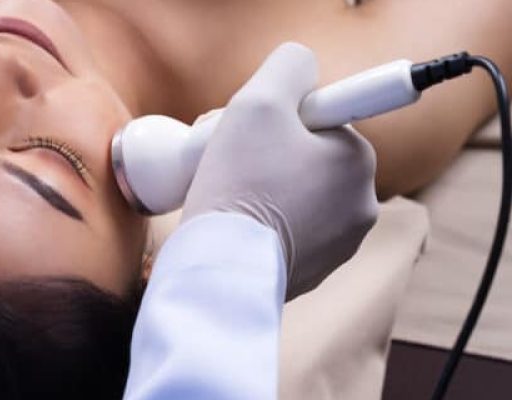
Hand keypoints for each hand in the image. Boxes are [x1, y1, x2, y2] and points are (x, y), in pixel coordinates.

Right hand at [181, 43, 377, 299]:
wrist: (223, 270)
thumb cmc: (239, 185)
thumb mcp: (258, 101)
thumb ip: (288, 68)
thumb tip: (301, 70)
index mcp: (358, 160)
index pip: (315, 117)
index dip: (273, 119)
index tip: (250, 136)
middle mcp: (360, 204)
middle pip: (304, 157)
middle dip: (266, 155)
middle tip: (230, 164)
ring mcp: (339, 245)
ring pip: (294, 196)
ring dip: (263, 189)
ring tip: (229, 198)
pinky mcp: (312, 273)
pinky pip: (287, 232)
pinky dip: (262, 225)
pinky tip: (237, 227)